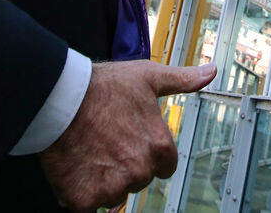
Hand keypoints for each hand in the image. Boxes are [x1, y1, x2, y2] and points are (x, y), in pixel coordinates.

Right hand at [39, 60, 215, 210]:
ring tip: (90, 152)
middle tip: (107, 143)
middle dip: (126, 166)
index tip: (132, 141)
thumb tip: (210, 72)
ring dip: (104, 180)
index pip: (165, 167)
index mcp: (159, 147)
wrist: (60, 99)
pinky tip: (76, 167)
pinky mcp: (84, 198)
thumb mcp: (149, 77)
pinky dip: (80, 191)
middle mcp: (139, 170)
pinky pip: (87, 205)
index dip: (149, 154)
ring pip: (114, 194)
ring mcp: (112, 187)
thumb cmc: (103, 87)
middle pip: (139, 180)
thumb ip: (182, 80)